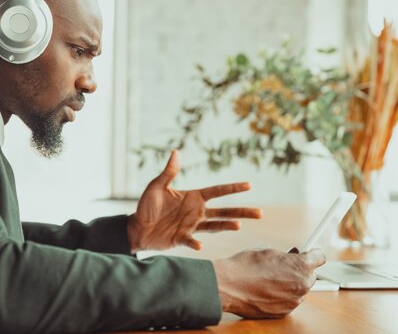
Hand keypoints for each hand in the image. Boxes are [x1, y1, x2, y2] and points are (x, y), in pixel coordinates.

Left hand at [127, 150, 261, 252]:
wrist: (136, 227)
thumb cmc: (147, 205)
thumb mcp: (157, 186)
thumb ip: (168, 172)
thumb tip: (176, 152)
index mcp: (194, 197)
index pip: (218, 191)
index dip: (233, 188)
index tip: (249, 185)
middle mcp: (197, 212)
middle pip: (224, 211)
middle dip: (242, 211)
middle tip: (260, 214)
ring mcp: (191, 226)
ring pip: (215, 226)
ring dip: (227, 226)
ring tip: (239, 225)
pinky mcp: (181, 239)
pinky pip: (191, 240)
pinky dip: (195, 243)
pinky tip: (200, 245)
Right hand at [212, 248, 325, 318]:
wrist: (229, 286)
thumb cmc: (246, 265)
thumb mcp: (269, 251)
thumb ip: (287, 255)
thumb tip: (292, 256)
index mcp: (301, 266)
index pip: (320, 257)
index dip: (313, 253)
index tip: (308, 252)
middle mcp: (302, 285)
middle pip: (311, 275)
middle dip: (300, 270)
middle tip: (285, 265)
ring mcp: (294, 301)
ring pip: (299, 289)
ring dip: (291, 284)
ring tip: (271, 278)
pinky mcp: (284, 312)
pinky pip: (289, 301)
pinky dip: (282, 296)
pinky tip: (267, 289)